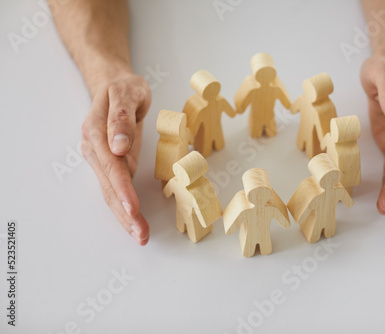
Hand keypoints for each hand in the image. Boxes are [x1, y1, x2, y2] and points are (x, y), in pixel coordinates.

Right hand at [81, 73, 151, 244]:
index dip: (122, 189)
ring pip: (111, 192)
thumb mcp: (128, 92)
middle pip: (109, 186)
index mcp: (97, 131)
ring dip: (125, 216)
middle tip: (141, 234)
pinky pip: (116, 188)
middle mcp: (94, 148)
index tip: (133, 209)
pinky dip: (125, 206)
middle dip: (125, 212)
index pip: (111, 166)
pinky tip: (134, 222)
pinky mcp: (109, 164)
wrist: (114, 84)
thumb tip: (118, 146)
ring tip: (140, 235)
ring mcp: (100, 158)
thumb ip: (121, 117)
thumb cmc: (124, 87)